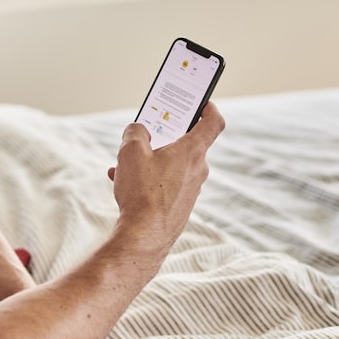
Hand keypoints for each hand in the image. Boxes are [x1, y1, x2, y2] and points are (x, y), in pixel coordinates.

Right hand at [106, 102, 224, 258]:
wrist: (144, 236)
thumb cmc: (142, 193)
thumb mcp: (130, 151)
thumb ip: (135, 132)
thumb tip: (139, 131)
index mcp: (191, 151)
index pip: (213, 123)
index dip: (209, 108)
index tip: (202, 103)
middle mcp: (197, 170)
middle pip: (186, 144)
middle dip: (163, 138)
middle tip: (146, 134)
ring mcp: (190, 190)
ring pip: (171, 166)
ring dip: (150, 161)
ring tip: (124, 165)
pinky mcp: (180, 206)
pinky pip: (165, 184)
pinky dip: (148, 180)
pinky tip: (124, 184)